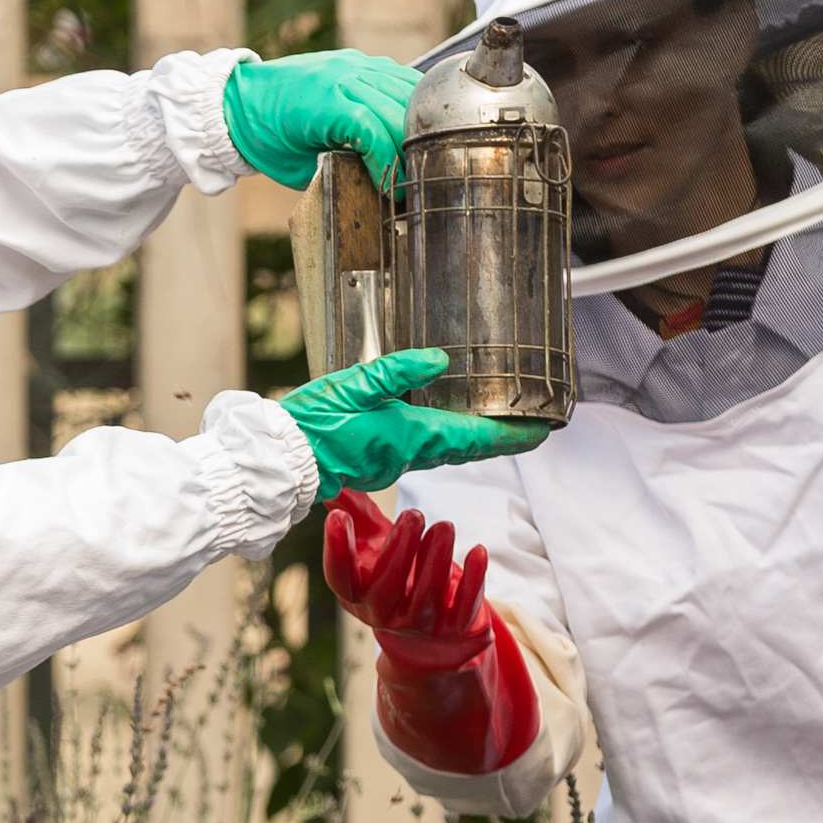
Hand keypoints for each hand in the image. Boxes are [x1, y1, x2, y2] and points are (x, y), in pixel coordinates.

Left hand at [224, 50, 420, 190]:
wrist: (239, 100)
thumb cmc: (265, 140)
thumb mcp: (299, 169)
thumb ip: (340, 172)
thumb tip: (378, 186)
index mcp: (323, 104)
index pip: (374, 131)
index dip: (391, 163)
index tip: (397, 189)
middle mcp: (341, 76)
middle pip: (397, 110)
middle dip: (411, 148)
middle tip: (417, 178)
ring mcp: (351, 64)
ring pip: (405, 89)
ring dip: (419, 124)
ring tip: (422, 155)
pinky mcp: (356, 60)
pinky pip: (397, 76)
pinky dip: (411, 101)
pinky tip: (417, 125)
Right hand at [283, 349, 545, 496]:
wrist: (281, 459)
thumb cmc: (313, 422)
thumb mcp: (355, 383)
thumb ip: (398, 371)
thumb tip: (441, 360)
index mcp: (412, 435)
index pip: (475, 436)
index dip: (511, 435)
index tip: (542, 432)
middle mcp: (409, 454)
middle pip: (467, 447)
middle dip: (499, 440)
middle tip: (528, 430)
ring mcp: (393, 462)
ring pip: (446, 451)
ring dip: (473, 441)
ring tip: (493, 428)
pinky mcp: (377, 463)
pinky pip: (423, 452)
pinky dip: (444, 442)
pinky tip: (441, 429)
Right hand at [322, 490, 540, 777]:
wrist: (429, 630)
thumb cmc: (396, 571)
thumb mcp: (374, 543)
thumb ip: (356, 512)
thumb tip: (332, 478)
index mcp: (356, 593)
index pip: (339, 577)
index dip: (337, 550)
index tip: (338, 518)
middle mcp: (383, 613)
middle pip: (386, 589)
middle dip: (400, 551)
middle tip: (413, 515)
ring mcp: (419, 623)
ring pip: (427, 596)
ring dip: (436, 559)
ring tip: (444, 526)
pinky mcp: (453, 625)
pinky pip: (464, 605)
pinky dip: (474, 580)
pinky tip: (478, 551)